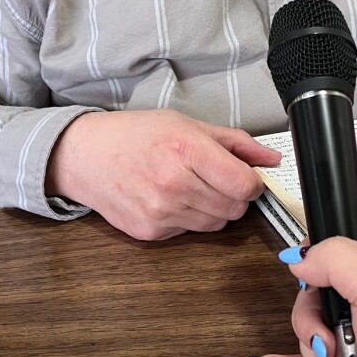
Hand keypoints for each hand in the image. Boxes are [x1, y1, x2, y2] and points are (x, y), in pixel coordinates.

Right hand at [46, 109, 280, 240]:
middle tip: (214, 179)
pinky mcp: (150, 232)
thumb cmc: (135, 135)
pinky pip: (190, 232)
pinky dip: (188, 218)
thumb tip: (272, 160)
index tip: (244, 176)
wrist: (84, 156)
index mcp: (186, 149)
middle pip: (234, 208)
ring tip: (190, 187)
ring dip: (213, 209)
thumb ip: (234, 143)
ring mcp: (161, 212)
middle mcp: (174, 183)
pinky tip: (168, 198)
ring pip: (216, 224)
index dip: (252, 182)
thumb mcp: (186, 124)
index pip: (245, 185)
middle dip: (233, 196)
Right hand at [251, 236, 356, 356]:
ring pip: (307, 335)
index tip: (316, 286)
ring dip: (312, 354)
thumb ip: (335, 257)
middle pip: (311, 298)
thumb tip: (298, 258)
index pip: (331, 252)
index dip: (315, 266)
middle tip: (331, 339)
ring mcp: (355, 342)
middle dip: (312, 322)